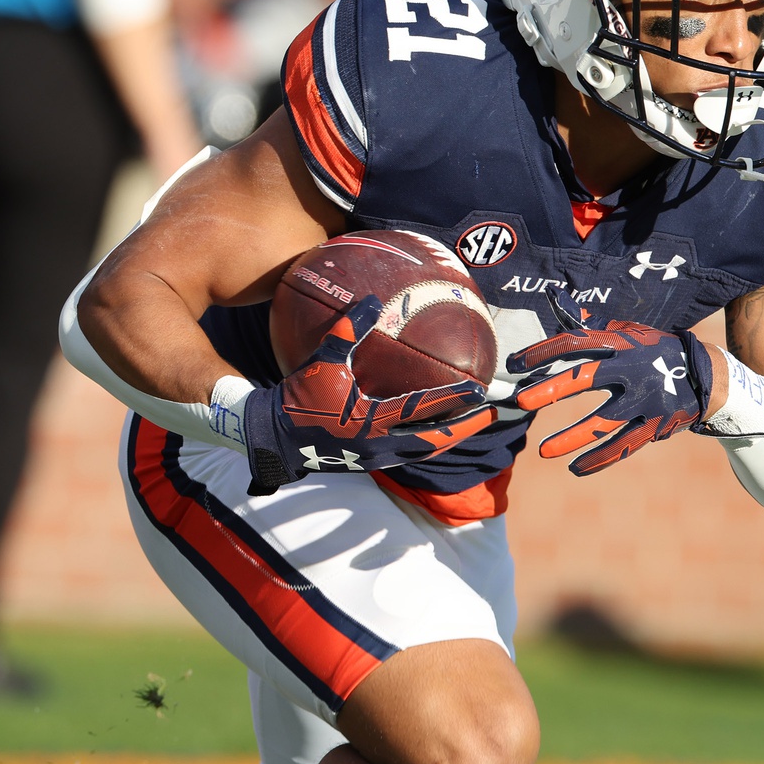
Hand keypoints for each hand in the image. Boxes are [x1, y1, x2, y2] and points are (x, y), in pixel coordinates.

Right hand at [240, 295, 494, 493]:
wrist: (273, 439)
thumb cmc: (297, 399)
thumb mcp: (321, 362)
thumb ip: (346, 331)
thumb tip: (372, 301)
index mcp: (371, 421)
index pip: (422, 409)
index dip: (452, 400)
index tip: (478, 389)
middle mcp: (379, 445)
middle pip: (435, 441)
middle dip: (465, 428)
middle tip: (490, 414)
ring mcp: (375, 458)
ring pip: (424, 452)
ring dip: (449, 438)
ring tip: (471, 424)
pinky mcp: (369, 462)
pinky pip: (408, 453)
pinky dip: (427, 442)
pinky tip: (434, 429)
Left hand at [510, 288, 713, 474]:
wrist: (706, 376)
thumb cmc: (655, 351)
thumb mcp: (629, 333)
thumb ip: (592, 326)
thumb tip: (555, 299)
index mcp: (622, 344)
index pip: (576, 343)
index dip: (544, 351)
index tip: (514, 363)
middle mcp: (632, 370)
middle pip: (586, 379)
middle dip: (551, 390)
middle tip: (520, 401)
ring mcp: (644, 400)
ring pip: (603, 422)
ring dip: (571, 437)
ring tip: (543, 451)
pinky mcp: (654, 425)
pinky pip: (623, 446)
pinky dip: (599, 459)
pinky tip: (575, 469)